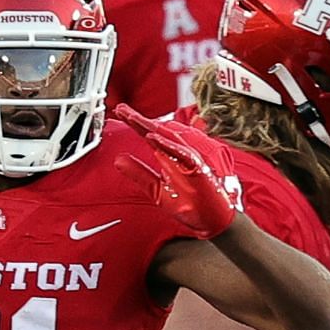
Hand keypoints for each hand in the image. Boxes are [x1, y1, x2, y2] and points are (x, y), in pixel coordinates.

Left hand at [110, 104, 237, 239]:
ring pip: (168, 138)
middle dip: (139, 120)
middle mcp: (177, 155)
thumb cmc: (189, 204)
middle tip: (122, 109)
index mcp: (167, 157)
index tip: (119, 113)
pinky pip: (182, 153)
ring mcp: (188, 160)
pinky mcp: (198, 169)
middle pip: (156, 132)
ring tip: (133, 118)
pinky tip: (154, 137)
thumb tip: (119, 160)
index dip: (134, 124)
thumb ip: (139, 174)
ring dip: (151, 128)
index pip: (148, 136)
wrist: (210, 220)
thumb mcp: (155, 189)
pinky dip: (168, 145)